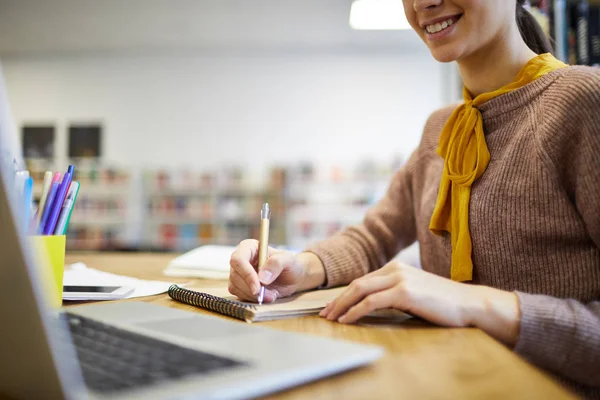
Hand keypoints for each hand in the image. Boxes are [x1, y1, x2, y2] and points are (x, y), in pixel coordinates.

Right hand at [228, 239, 325, 302]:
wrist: (292, 277)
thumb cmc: (290, 264)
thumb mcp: (289, 260)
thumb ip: (276, 264)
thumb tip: (262, 278)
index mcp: (249, 247)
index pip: (238, 259)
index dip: (246, 274)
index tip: (257, 287)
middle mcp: (241, 260)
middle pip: (235, 276)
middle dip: (251, 289)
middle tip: (268, 295)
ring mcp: (239, 274)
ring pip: (235, 287)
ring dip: (253, 296)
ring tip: (271, 295)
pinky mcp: (240, 286)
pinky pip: (239, 295)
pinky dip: (253, 299)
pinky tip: (266, 296)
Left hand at [320, 261, 520, 344]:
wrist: (469, 304)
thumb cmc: (443, 304)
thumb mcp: (414, 294)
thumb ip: (394, 295)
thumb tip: (371, 307)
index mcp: (396, 267)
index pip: (363, 281)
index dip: (345, 294)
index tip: (333, 307)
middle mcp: (395, 269)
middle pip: (357, 283)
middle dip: (338, 299)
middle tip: (325, 313)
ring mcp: (399, 279)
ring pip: (359, 290)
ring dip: (341, 305)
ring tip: (330, 318)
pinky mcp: (404, 292)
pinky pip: (370, 302)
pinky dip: (355, 311)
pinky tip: (346, 320)